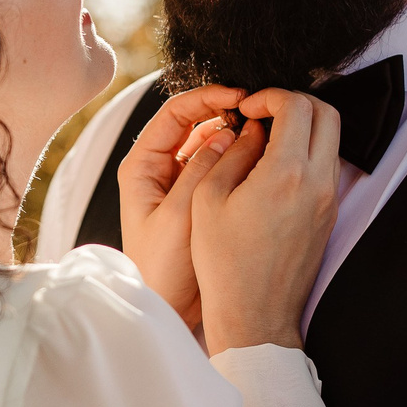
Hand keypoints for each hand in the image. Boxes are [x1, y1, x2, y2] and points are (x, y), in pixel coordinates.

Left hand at [115, 83, 246, 330]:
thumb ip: (201, 173)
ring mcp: (180, 183)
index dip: (208, 98)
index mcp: (142, 167)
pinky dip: (238, 160)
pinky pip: (220, 168)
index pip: (174, 114)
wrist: (165, 310)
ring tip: (264, 133)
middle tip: (258, 110)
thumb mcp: (179, 217)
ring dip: (235, 135)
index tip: (240, 96)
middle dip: (226, 112)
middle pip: (194, 123)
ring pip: (210, 144)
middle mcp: (159, 169)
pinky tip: (260, 159)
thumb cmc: (161, 270)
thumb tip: (227, 133)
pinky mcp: (198, 200)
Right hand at [187, 89, 341, 353]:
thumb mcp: (208, 200)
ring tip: (267, 140)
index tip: (248, 107)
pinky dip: (307, 152)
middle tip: (263, 114)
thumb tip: (249, 129)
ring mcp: (329, 200)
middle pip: (326, 113)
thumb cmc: (224, 264)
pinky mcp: (330, 215)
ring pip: (332, 139)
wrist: (254, 314)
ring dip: (304, 127)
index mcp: (286, 174)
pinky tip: (274, 167)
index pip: (296, 106)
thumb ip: (231, 153)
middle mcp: (317, 183)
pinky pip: (327, 166)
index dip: (270, 96)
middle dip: (294, 102)